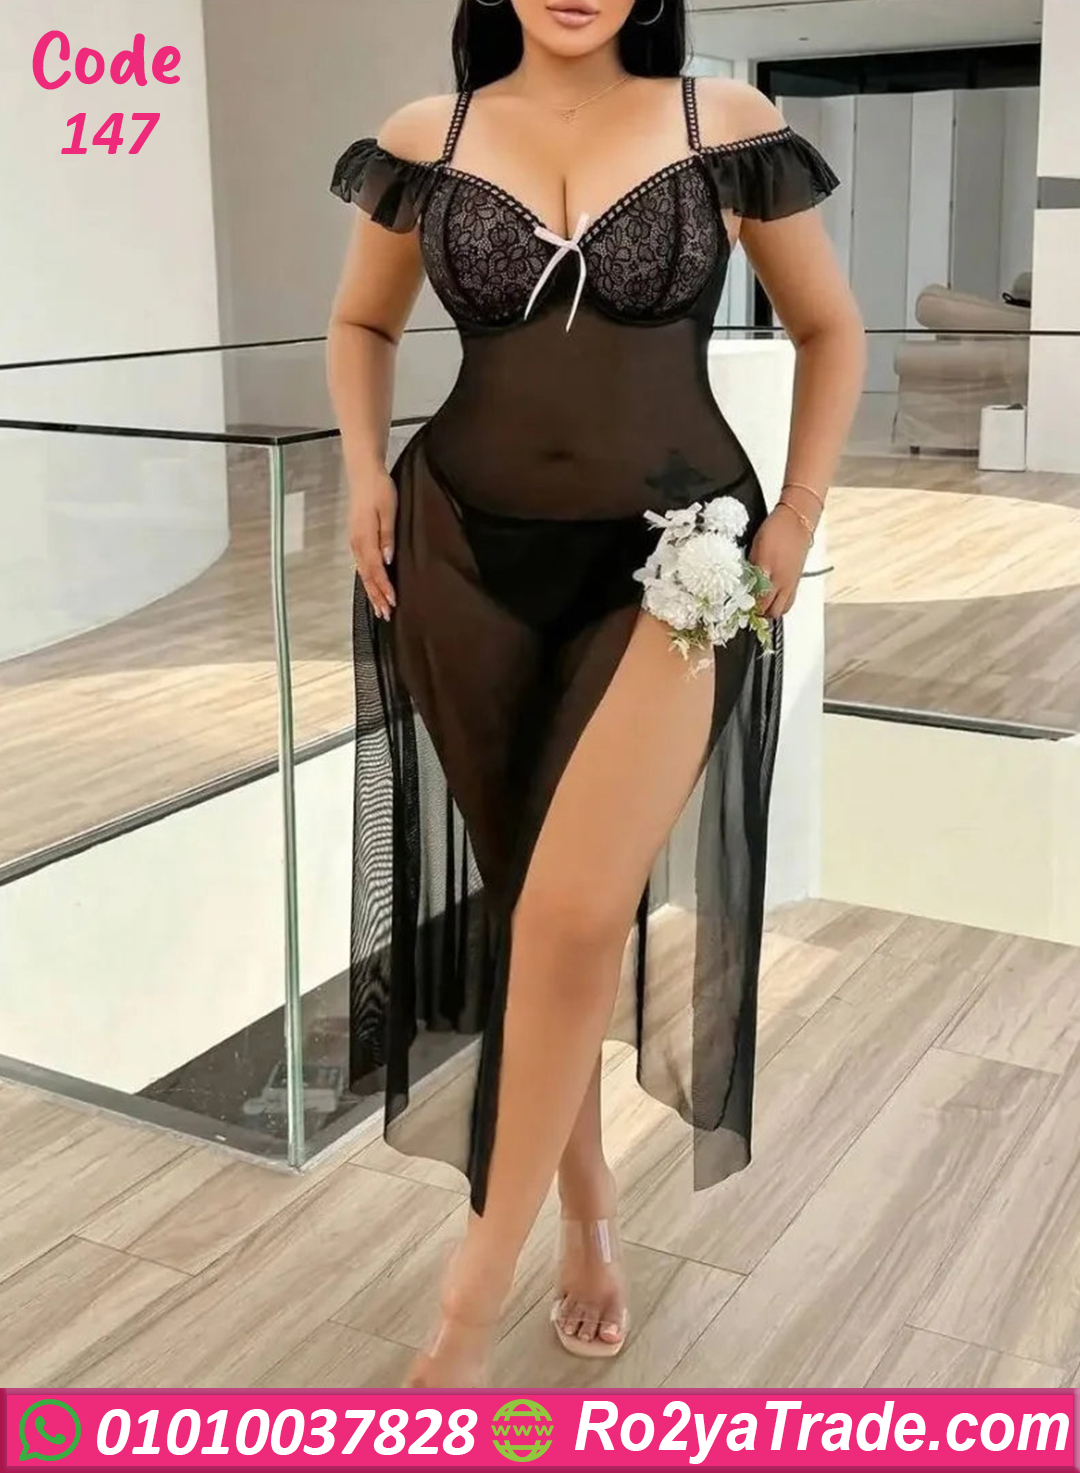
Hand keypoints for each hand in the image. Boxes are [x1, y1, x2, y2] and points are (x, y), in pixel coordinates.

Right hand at [349, 470, 396, 620]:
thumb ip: (387, 536)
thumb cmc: (379, 490)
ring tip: (380, 607)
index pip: (376, 569)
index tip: (392, 602)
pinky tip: (372, 587)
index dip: (384, 587)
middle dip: (376, 596)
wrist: (364, 474)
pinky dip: (367, 579)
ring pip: (363, 572)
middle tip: (386, 614)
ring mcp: (355, 541)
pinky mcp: (356, 538)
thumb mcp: (388, 511)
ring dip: (372, 591)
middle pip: (367, 576)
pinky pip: (361, 564)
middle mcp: (357, 543)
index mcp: (365, 537)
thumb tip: (388, 560)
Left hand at [749, 504, 812, 618]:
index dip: (747, 608)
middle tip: (748, 608)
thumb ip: (750, 569)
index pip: (757, 601)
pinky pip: (789, 601)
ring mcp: (791, 583)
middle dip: (758, 614)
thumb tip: (744, 584)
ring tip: (760, 606)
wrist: (797, 521)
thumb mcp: (755, 547)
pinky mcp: (797, 581)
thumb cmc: (776, 530)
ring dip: (770, 611)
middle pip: (770, 611)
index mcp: (768, 572)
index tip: (739, 607)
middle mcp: (782, 582)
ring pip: (782, 610)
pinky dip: (780, 605)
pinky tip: (773, 599)